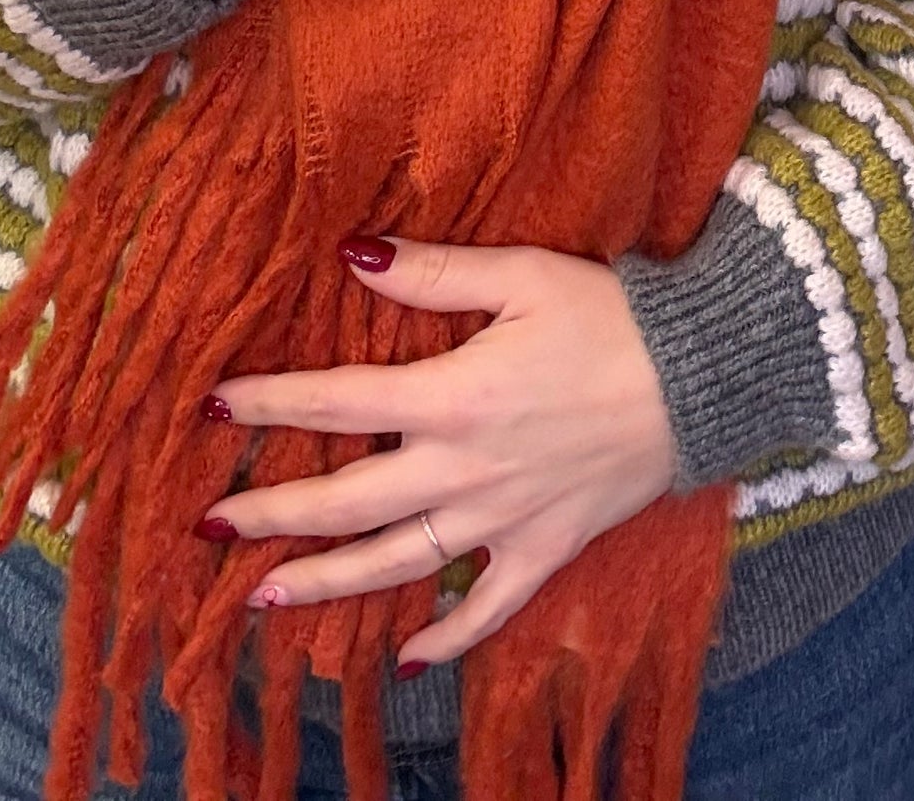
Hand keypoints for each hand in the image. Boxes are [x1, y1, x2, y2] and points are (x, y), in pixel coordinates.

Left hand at [200, 238, 680, 668]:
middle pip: (347, 501)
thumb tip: (352, 252)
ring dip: (325, 583)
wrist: (705, 376)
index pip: (337, 401)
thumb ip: (433, 272)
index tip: (211, 409)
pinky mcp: (545, 550)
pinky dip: (446, 639)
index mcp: (451, 397)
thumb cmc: (611, 315)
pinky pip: (486, 609)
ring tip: (262, 599)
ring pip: (396, 564)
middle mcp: (464, 469)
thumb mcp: (522, 275)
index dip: (268, 403)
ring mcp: (503, 520)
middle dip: (271, 513)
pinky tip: (407, 660)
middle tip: (208, 526)